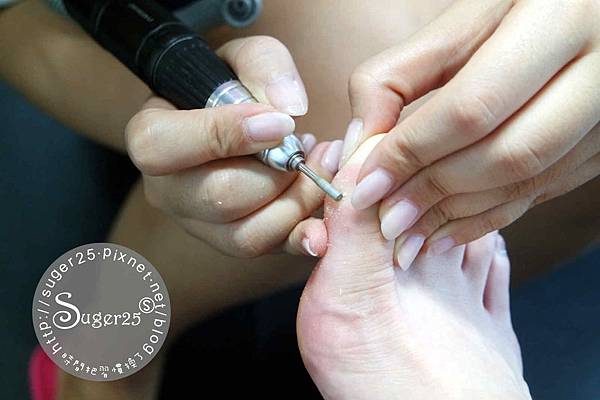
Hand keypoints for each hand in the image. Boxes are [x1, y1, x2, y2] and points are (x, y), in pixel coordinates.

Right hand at [125, 36, 341, 256]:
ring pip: (245, 235)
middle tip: (312, 148)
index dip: (227, 135)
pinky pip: (266, 252)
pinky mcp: (232, 241)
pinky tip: (322, 224)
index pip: (165, 146)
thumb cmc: (234, 87)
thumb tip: (288, 110)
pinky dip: (301, 239)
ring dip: (296, 203)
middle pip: (219, 197)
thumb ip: (263, 66)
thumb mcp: (244, 56)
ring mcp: (199, 223)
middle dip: (277, 174)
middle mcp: (168, 190)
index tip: (282, 124)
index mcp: (151, 138)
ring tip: (322, 167)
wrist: (236, 122)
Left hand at [343, 0, 599, 268]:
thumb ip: (398, 76)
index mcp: (559, 19)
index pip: (471, 107)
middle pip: (505, 154)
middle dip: (433, 193)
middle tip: (386, 220)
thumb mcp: (458, 24)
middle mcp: (599, 70)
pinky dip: (488, 216)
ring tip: (407, 235)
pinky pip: (544, 191)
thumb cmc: (514, 11)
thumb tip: (362, 142)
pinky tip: (445, 230)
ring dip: (458, 215)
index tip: (365, 185)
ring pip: (527, 181)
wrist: (583, 18)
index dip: (411, 152)